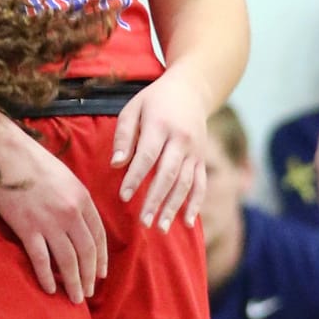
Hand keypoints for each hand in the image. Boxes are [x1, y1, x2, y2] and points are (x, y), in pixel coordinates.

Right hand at [0, 114, 109, 301]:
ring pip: (68, 260)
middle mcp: (70, 213)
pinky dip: (47, 277)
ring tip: (74, 299)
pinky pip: (41, 259)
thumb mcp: (66, 178)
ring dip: (73, 282)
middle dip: (90, 276)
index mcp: (82, 199)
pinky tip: (51, 289)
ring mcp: (49, 222)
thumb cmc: (35, 163)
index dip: (101, 258)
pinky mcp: (28, 229)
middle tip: (88, 293)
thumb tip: (80, 221)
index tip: (101, 274)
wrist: (7, 155)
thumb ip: (76, 200)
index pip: (98, 236)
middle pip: (86, 252)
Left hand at [110, 70, 208, 230]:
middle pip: (168, 174)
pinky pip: (201, 184)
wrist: (191, 90)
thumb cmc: (154, 101)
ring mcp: (195, 151)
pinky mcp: (202, 159)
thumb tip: (116, 164)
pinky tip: (187, 223)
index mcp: (160, 125)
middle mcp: (181, 140)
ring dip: (173, 207)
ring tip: (160, 228)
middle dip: (155, 200)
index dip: (135, 177)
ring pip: (185, 183)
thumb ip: (124, 135)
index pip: (147, 155)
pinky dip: (195, 204)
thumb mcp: (133, 108)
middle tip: (143, 222)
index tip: (123, 196)